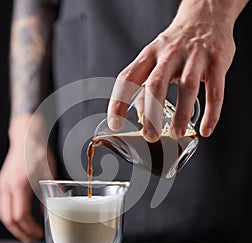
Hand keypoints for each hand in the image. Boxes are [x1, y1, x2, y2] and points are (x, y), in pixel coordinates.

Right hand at [0, 114, 55, 242]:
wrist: (26, 137)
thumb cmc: (38, 152)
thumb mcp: (48, 174)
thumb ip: (49, 194)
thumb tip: (50, 211)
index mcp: (20, 185)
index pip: (21, 216)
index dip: (30, 228)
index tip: (39, 234)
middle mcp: (7, 187)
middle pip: (9, 219)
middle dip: (21, 232)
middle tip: (32, 238)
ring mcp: (2, 185)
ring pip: (3, 213)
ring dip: (15, 226)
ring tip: (26, 232)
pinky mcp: (2, 182)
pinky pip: (3, 205)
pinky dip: (11, 215)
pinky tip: (20, 217)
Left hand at [108, 0, 246, 140]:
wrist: (204, 16)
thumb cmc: (174, 45)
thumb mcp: (153, 57)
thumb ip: (145, 83)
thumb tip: (140, 114)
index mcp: (149, 56)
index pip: (127, 79)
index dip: (118, 102)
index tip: (115, 124)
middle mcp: (169, 55)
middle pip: (156, 85)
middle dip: (152, 113)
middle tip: (150, 135)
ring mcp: (194, 57)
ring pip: (186, 87)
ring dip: (181, 114)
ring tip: (176, 134)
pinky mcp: (216, 62)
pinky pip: (215, 90)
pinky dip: (211, 112)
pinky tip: (205, 129)